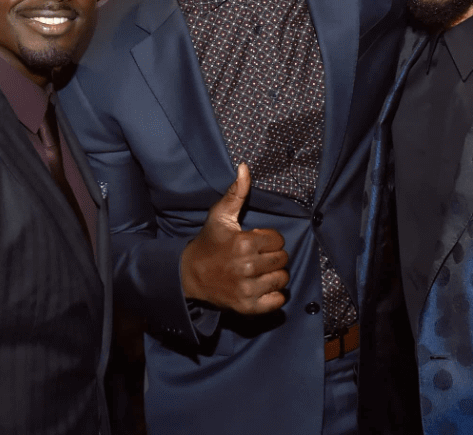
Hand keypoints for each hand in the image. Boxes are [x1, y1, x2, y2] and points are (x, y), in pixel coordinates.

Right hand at [180, 163, 288, 313]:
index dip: (270, 239)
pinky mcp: (247, 307)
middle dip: (273, 256)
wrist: (190, 274)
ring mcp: (247, 289)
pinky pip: (276, 302)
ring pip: (282, 280)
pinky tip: (262, 286)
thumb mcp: (220, 215)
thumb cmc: (209, 242)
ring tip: (260, 271)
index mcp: (244, 243)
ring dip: (274, 275)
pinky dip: (274, 296)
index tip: (256, 240)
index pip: (279, 241)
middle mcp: (246, 267)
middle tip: (258, 256)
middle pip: (282, 260)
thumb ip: (237, 192)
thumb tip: (244, 167)